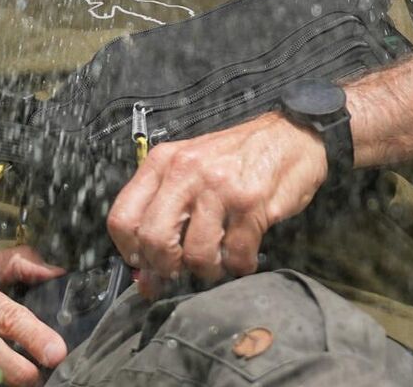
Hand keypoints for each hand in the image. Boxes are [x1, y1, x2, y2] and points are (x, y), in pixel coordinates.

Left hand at [107, 113, 327, 297]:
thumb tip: (145, 277)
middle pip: (153, 240)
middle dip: (167, 268)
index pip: (122, 219)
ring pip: (195, 255)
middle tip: (184, 268)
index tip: (148, 263)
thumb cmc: (236, 158)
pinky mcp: (251, 203)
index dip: (132, 252)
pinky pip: (236, 256)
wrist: (290, 134)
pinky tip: (245, 251)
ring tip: (220, 257)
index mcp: (163, 162)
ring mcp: (219, 186)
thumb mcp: (190, 170)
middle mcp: (186, 171)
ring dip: (209, 270)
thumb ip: (164, 213)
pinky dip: (240, 265)